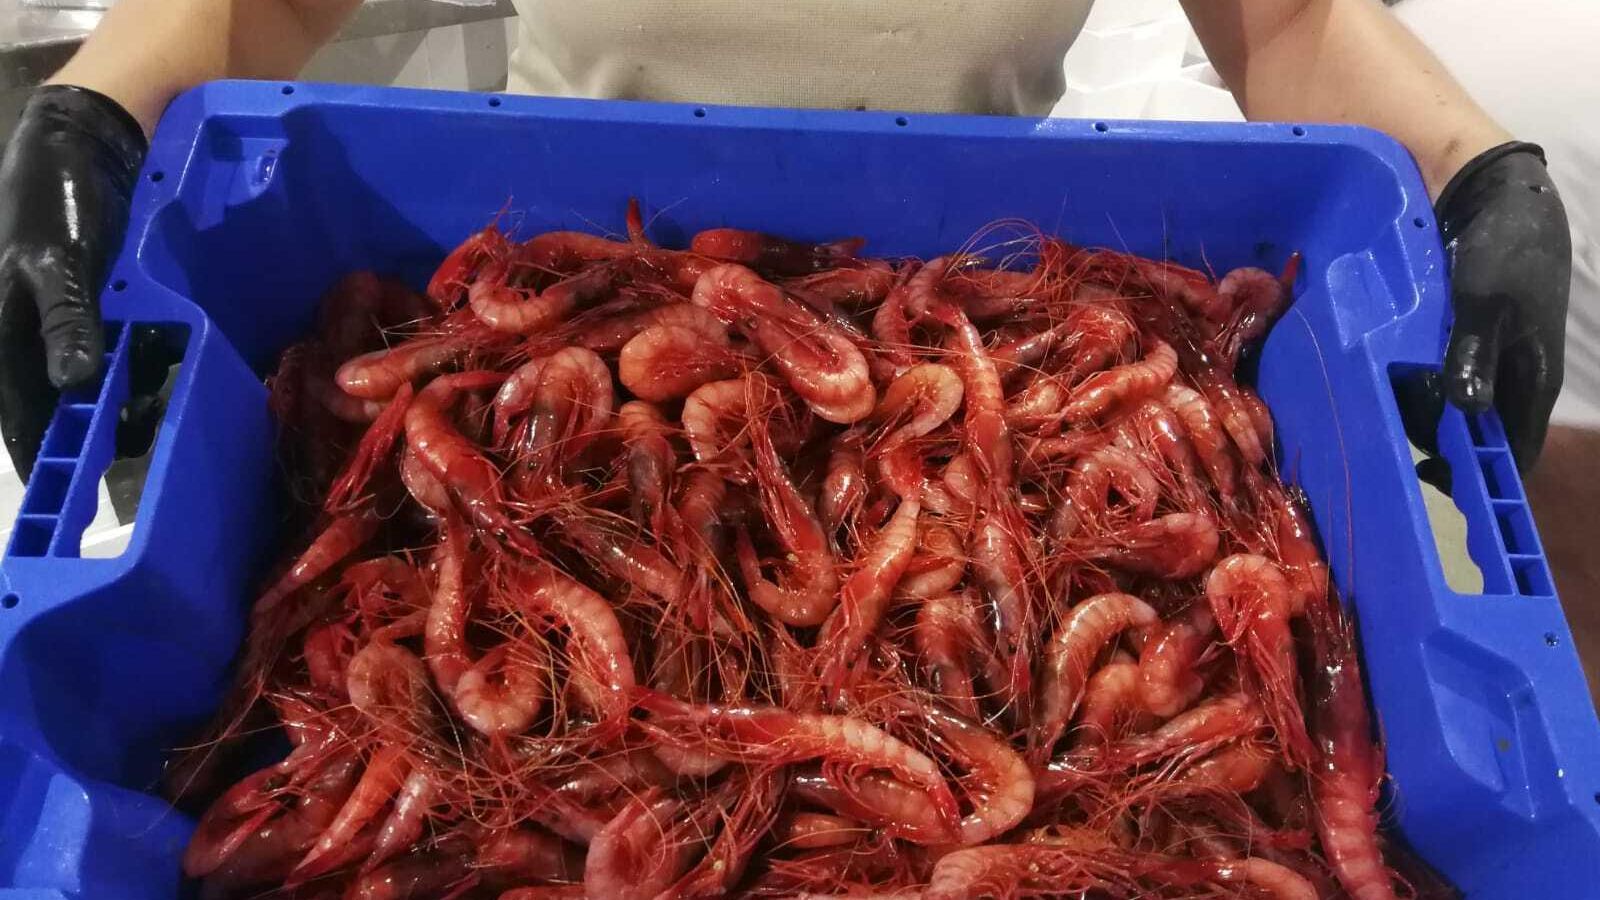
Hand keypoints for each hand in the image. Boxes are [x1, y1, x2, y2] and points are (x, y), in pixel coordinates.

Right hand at [0, 85, 145, 480]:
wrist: (94, 131)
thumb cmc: (59, 193)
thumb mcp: (57, 258)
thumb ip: (65, 320)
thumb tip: (73, 384)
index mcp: (7, 329)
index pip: (19, 411)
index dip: (43, 456)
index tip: (67, 503)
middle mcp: (36, 330)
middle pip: (61, 403)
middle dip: (94, 438)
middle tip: (138, 475)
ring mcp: (76, 316)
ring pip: (98, 380)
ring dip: (127, 407)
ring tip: (168, 433)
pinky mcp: (111, 300)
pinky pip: (128, 349)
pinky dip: (150, 369)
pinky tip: (182, 384)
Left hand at [1402, 142, 1570, 473]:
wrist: (1494, 191)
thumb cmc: (1503, 246)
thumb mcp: (1486, 301)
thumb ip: (1473, 355)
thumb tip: (1466, 411)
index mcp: (1531, 377)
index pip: (1516, 451)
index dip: (1479, 477)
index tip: (1432, 482)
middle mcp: (1509, 374)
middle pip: (1473, 432)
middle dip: (1434, 439)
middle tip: (1386, 431)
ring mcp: (1484, 355)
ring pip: (1449, 404)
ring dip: (1416, 407)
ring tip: (1377, 397)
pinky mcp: (1458, 336)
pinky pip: (1434, 373)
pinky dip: (1410, 378)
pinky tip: (1379, 371)